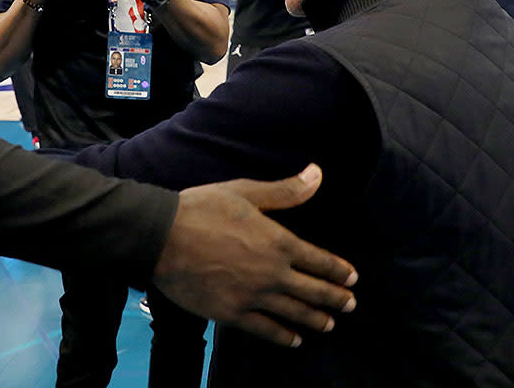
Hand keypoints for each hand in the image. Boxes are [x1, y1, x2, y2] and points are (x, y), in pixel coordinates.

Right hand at [151, 165, 356, 347]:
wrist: (161, 236)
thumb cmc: (202, 209)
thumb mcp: (245, 191)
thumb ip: (285, 191)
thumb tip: (317, 174)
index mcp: (278, 242)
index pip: (320, 261)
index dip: (339, 271)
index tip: (352, 278)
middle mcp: (272, 274)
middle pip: (314, 291)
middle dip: (336, 298)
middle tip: (350, 304)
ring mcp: (253, 297)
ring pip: (294, 313)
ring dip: (316, 319)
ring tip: (330, 324)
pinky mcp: (231, 313)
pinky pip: (265, 330)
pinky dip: (284, 337)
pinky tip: (294, 340)